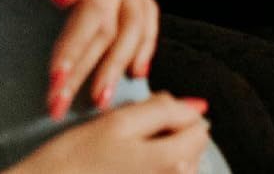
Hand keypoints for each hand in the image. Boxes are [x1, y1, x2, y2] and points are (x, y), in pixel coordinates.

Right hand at [11, 94, 210, 173]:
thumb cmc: (74, 159)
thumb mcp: (118, 121)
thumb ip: (163, 110)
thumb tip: (199, 107)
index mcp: (169, 161)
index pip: (199, 130)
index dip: (178, 116)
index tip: (149, 119)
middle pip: (191, 153)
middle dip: (172, 138)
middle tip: (133, 140)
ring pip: (178, 171)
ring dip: (163, 159)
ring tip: (124, 160)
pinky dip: (150, 172)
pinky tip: (122, 173)